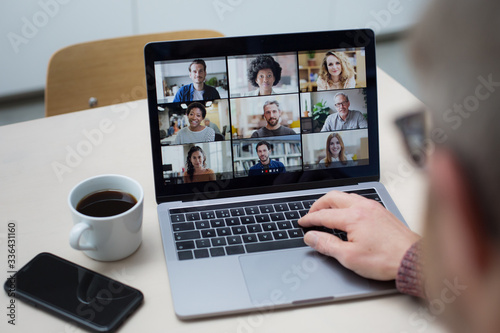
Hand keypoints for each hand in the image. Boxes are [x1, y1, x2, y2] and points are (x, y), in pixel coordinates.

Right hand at [298, 191, 420, 279]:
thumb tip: (311, 237)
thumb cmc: (385, 259)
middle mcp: (363, 207)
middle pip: (333, 197)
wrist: (412, 260)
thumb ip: (327, 245)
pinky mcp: (381, 211)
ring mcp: (374, 207)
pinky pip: (358, 200)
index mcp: (353, 217)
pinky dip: (345, 204)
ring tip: (326, 212)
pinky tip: (345, 213)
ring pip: (346, 196)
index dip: (310, 219)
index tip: (302, 223)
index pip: (324, 215)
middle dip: (318, 205)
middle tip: (311, 214)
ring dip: (332, 202)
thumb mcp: (349, 257)